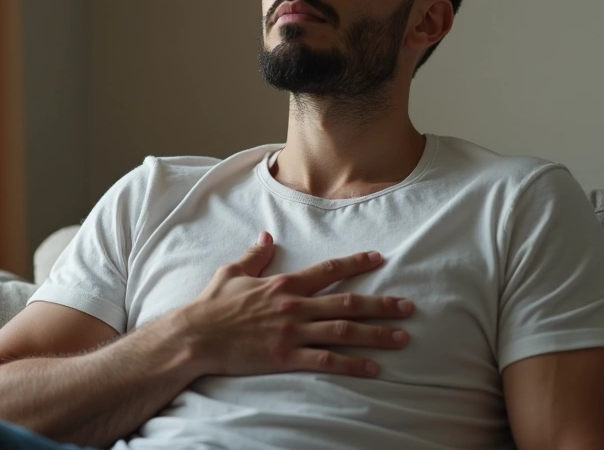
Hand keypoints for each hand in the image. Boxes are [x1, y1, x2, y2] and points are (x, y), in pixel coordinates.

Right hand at [177, 231, 413, 378]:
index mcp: (284, 284)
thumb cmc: (211, 305)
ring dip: (376, 333)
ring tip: (401, 337)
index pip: (328, 270)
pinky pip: (325, 360)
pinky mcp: (285, 356)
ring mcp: (292, 332)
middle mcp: (295, 306)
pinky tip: (372, 368)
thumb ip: (255, 255)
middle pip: (347, 302)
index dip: (356, 263)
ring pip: (344, 330)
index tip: (379, 258)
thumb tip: (268, 236)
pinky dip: (351, 364)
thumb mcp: (232, 272)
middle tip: (408, 306)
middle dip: (381, 303)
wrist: (195, 335)